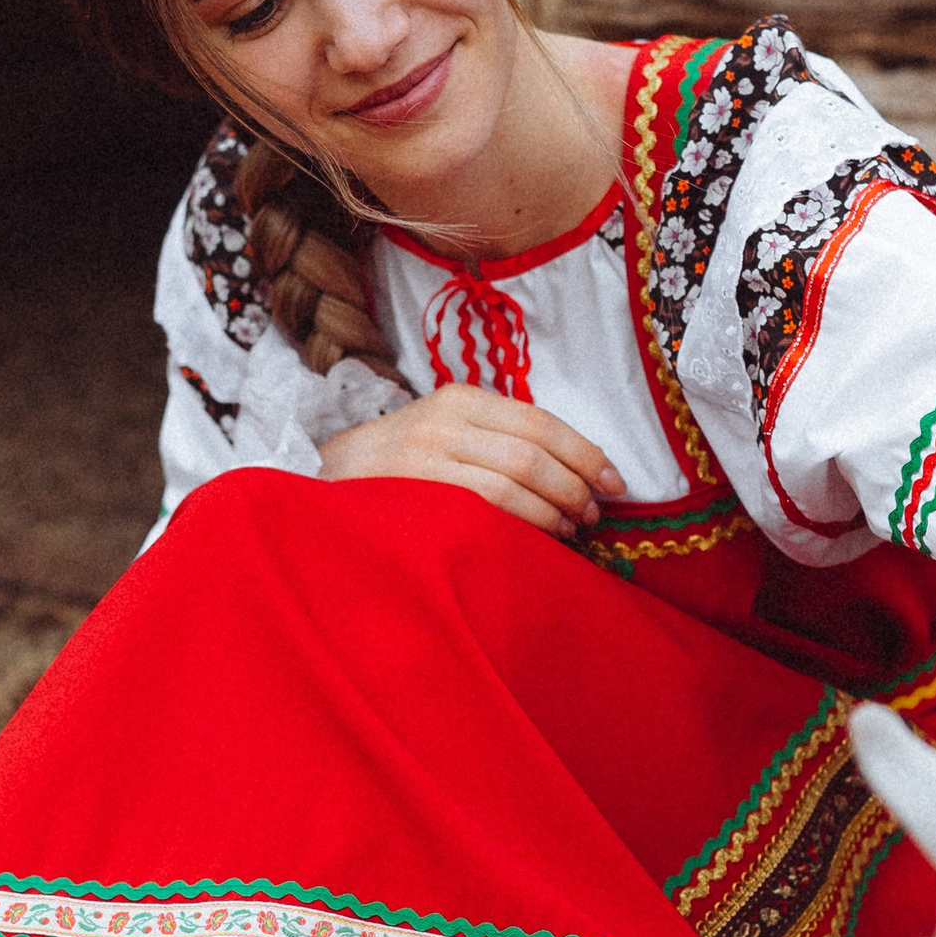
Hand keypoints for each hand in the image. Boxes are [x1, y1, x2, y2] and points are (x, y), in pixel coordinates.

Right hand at [318, 387, 624, 534]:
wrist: (321, 484)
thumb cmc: (397, 468)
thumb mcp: (444, 434)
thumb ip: (497, 440)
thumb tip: (572, 471)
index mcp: (460, 399)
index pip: (539, 422)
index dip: (585, 453)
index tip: (614, 482)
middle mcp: (444, 420)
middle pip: (533, 452)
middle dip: (575, 485)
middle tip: (594, 513)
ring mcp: (426, 455)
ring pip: (513, 480)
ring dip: (555, 508)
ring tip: (572, 528)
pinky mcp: (414, 490)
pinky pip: (484, 507)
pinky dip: (524, 524)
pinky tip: (540, 537)